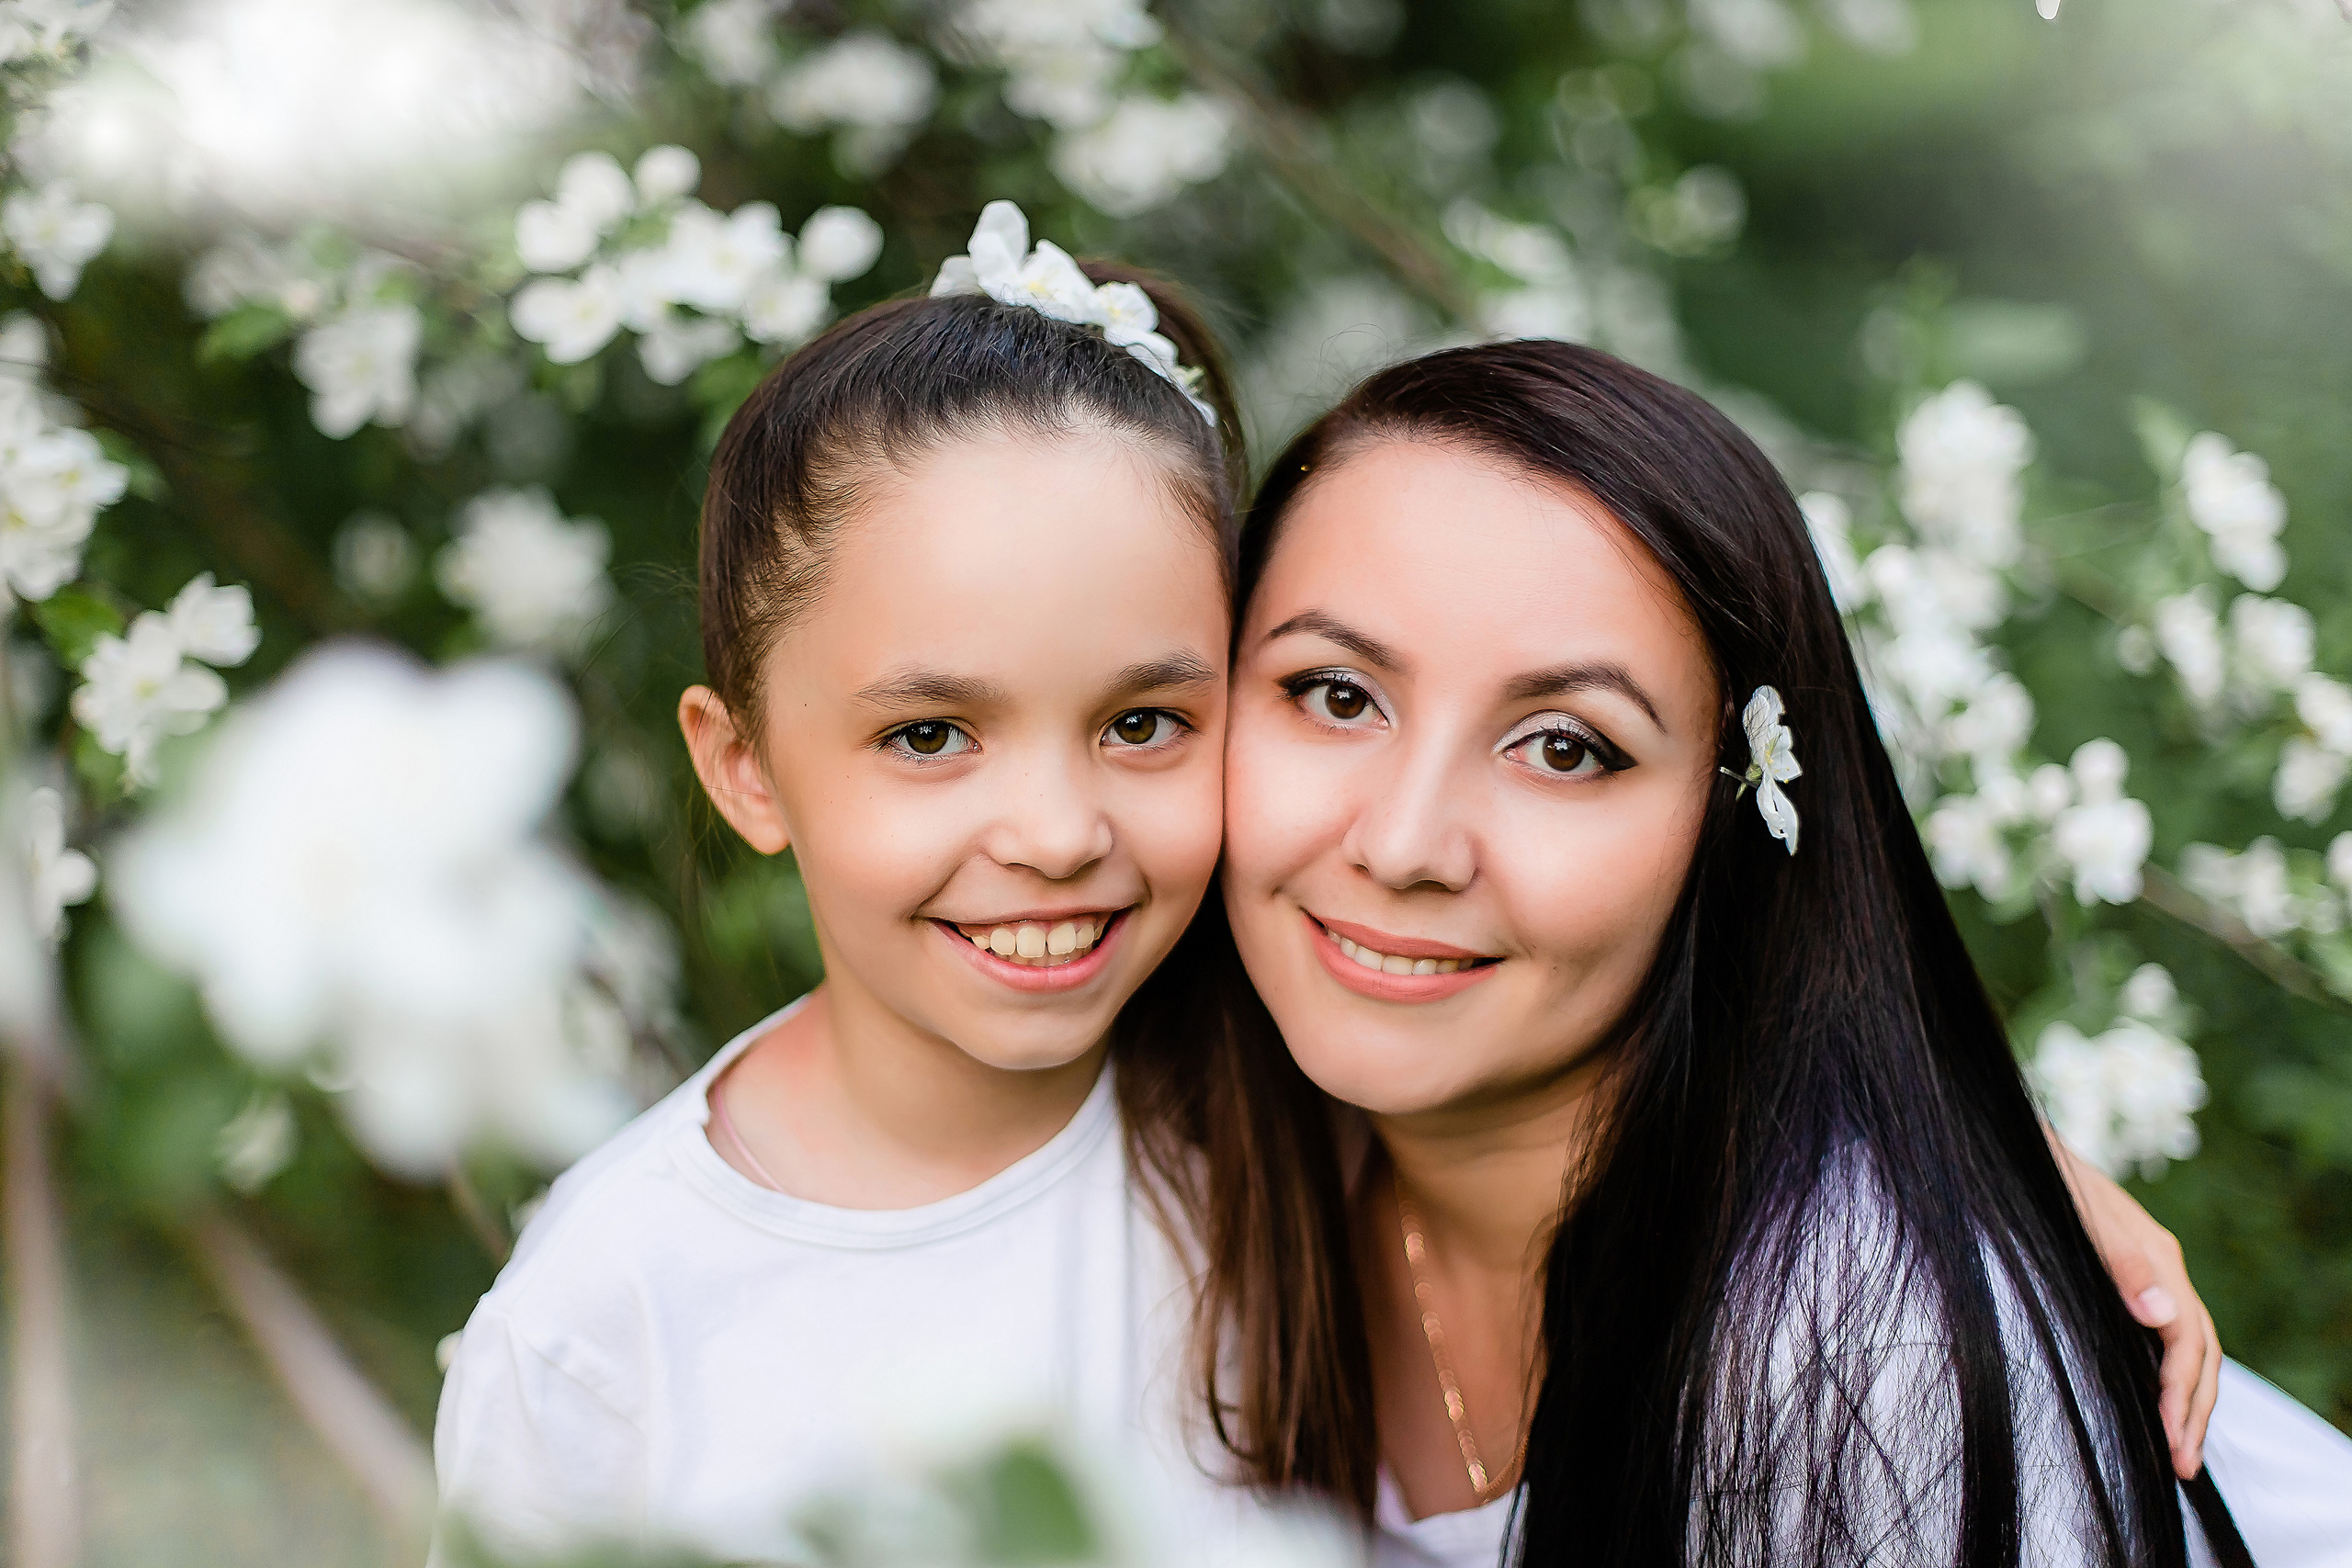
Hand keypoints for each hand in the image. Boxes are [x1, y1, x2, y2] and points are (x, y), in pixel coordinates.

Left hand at [2046, 1125, 2219, 1479]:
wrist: (2021, 1145)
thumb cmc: (2044, 1178)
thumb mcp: (2078, 1214)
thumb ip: (2121, 1261)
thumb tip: (2161, 1315)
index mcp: (2158, 1256)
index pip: (2188, 1339)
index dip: (2182, 1394)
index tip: (2171, 1440)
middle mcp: (2163, 1266)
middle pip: (2200, 1351)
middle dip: (2195, 1411)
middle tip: (2183, 1466)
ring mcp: (2150, 1272)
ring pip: (2189, 1346)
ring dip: (2187, 1400)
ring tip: (2179, 1451)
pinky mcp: (2129, 1277)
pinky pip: (2164, 1336)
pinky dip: (2168, 1376)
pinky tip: (2156, 1403)